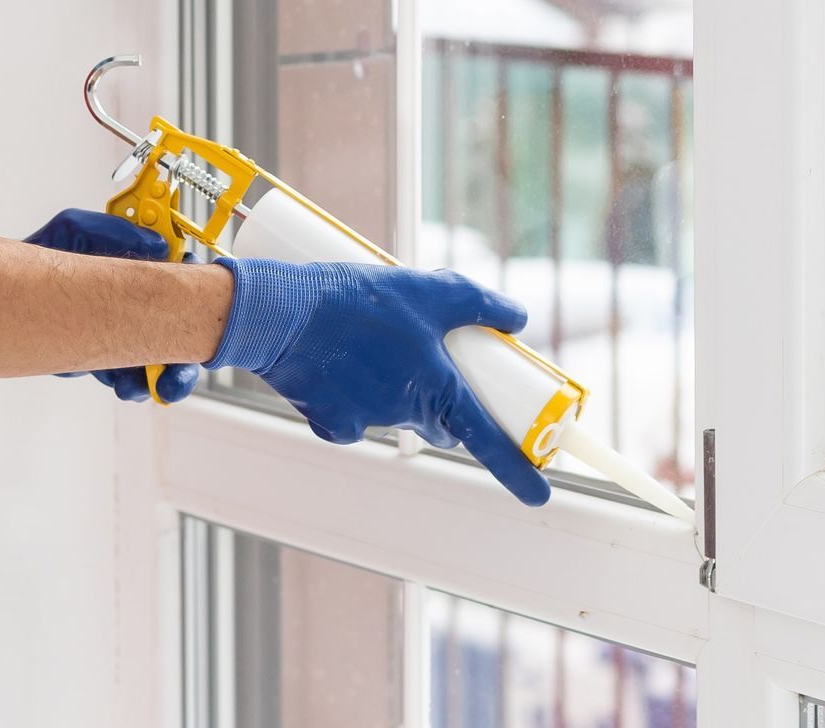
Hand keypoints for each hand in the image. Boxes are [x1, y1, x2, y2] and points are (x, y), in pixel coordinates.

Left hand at [24, 210, 204, 402]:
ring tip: (154, 385)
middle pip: (178, 333)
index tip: (206, 316)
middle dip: (185, 357)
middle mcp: (139, 304)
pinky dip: (132, 385)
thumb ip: (110, 230)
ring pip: (157, 362)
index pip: (182, 285)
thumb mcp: (75, 229)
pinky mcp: (104, 356)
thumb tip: (155, 243)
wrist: (11, 287)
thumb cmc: (46, 251)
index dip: (199, 300)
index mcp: (143, 271)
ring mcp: (124, 333)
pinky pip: (127, 376)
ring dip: (161, 378)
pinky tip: (128, 385)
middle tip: (181, 370)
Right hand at [204, 258, 550, 505]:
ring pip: (392, 412)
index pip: (487, 439)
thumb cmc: (357, 300)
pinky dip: (347, 394)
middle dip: (441, 406)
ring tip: (365, 341)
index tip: (541, 494)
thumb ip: (478, 303)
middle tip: (429, 365)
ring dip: (390, 387)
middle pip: (437, 423)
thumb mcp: (428, 289)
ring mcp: (366, 422)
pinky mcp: (330, 423)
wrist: (283, 315)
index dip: (517, 470)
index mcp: (436, 388)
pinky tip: (332, 362)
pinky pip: (350, 415)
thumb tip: (518, 317)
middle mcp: (404, 413)